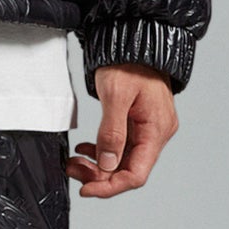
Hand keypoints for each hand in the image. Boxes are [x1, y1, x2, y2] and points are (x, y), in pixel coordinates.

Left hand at [66, 62, 177, 197]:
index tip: (87, 189)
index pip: (136, 174)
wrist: (133, 38)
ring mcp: (148, 127)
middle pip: (128, 169)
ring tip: (74, 162)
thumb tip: (107, 164)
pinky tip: (86, 148)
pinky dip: (103, 150)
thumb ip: (112, 131)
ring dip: (99, 165)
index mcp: (156, 130)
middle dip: (100, 176)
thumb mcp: (116, 95)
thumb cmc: (128, 62)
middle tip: (72, 171)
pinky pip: (122, 145)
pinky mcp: (138, 121)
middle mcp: (156, 133)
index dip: (111, 186)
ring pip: (123, 159)